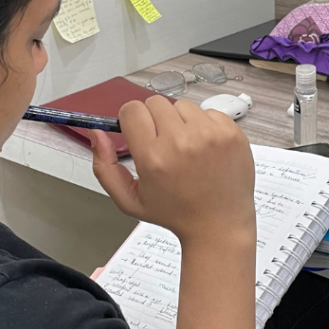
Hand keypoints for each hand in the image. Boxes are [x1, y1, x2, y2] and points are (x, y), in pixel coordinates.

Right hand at [89, 96, 254, 243]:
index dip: (132, 120)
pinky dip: (205, 125)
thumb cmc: (174, 213)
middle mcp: (181, 142)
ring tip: (187, 148)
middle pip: (155, 103)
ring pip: (182, 105)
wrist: (219, 225)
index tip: (140, 133)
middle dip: (155, 120)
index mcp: (153, 157)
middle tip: (164, 144)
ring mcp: (210, 135)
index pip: (132, 110)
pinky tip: (206, 149)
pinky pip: (209, 111)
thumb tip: (96, 133)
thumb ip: (104, 167)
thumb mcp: (129, 200)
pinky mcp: (231, 133)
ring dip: (180, 121)